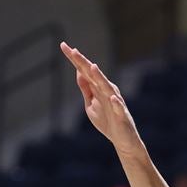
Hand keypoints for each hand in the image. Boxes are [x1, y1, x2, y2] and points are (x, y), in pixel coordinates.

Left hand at [59, 42, 143, 156]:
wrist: (122, 140)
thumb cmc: (107, 120)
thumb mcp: (91, 103)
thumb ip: (86, 88)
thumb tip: (78, 72)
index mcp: (98, 88)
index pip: (84, 71)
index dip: (75, 59)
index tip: (63, 46)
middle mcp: (107, 91)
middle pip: (93, 75)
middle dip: (83, 63)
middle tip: (73, 50)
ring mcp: (115, 102)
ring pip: (107, 87)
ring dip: (100, 77)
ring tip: (92, 67)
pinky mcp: (121, 115)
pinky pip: (119, 108)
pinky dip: (116, 102)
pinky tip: (112, 96)